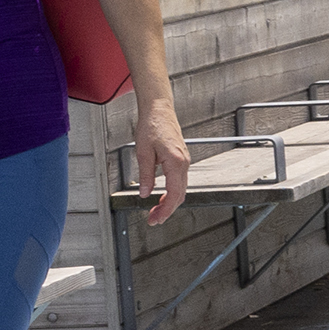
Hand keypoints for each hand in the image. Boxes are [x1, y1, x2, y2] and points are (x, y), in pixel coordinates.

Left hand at [131, 95, 189, 226]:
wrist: (159, 110)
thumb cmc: (152, 125)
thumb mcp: (143, 152)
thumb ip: (146, 175)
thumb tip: (145, 193)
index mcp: (176, 162)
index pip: (174, 194)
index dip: (165, 210)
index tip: (156, 219)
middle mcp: (184, 163)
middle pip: (180, 195)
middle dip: (167, 210)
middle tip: (153, 220)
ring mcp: (184, 162)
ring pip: (181, 190)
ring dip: (169, 203)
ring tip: (155, 211)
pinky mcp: (181, 160)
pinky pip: (180, 182)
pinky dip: (172, 193)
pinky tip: (162, 197)